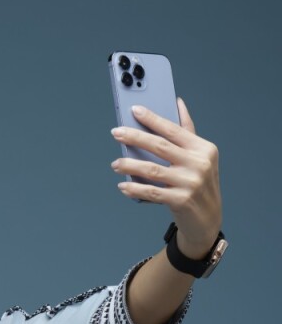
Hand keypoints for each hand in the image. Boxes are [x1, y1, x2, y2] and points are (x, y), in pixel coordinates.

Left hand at [110, 97, 222, 256]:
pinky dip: (135, 188)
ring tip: (116, 163)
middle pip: (160, 146)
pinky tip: (123, 185)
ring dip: (130, 165)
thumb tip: (178, 103)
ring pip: (152, 169)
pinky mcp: (181, 200)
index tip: (134, 110)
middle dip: (135, 137)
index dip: (152, 119)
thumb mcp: (200, 157)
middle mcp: (198, 163)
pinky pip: (151, 192)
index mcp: (202, 148)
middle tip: (116, 132)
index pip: (173, 129)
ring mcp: (190, 183)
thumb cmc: (199, 184)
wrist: (207, 220)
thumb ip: (188, 132)